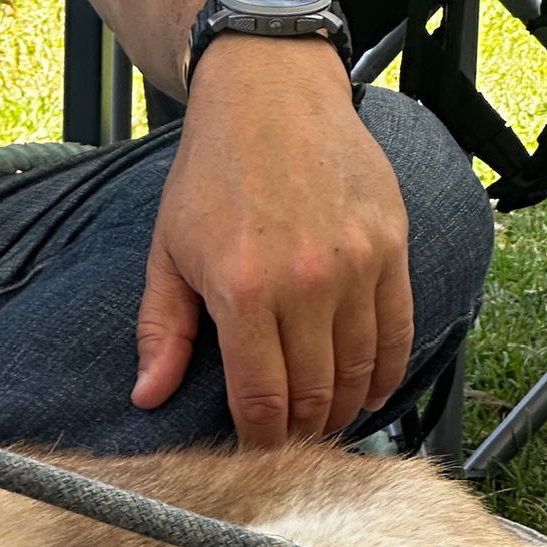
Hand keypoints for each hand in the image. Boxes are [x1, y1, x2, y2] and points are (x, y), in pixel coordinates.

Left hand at [132, 36, 414, 445]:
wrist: (271, 94)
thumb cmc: (210, 175)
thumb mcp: (168, 254)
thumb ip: (163, 332)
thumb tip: (148, 398)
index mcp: (244, 291)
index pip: (262, 398)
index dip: (260, 438)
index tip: (256, 452)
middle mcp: (307, 283)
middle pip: (314, 393)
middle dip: (301, 430)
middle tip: (290, 444)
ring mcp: (357, 264)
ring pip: (360, 369)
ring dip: (345, 407)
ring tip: (327, 422)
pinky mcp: (392, 245)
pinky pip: (398, 329)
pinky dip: (386, 370)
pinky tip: (369, 390)